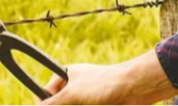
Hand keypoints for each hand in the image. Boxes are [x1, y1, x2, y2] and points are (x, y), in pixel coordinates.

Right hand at [38, 51, 177, 104]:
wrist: (134, 88)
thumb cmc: (102, 84)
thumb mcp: (72, 93)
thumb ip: (53, 102)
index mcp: (66, 75)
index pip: (46, 92)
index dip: (44, 102)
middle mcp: (75, 85)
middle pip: (61, 103)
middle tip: (72, 105)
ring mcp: (87, 96)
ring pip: (73, 105)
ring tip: (91, 103)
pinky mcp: (98, 104)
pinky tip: (98, 104)